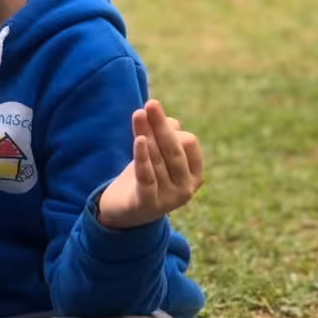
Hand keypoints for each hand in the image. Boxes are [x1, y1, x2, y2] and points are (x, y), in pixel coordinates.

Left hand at [97, 100, 202, 229]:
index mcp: (194, 175)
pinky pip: (147, 177)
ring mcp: (168, 199)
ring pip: (158, 160)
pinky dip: (143, 157)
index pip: (188, 143)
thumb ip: (165, 138)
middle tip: (151, 103)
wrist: (123, 214)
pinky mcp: (147, 204)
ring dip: (147, 135)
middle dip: (161, 126)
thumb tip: (171, 121)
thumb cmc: (146, 179)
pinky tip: (139, 139)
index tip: (152, 115)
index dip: (170, 128)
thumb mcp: (157, 157)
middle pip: (174, 149)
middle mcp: (186, 188)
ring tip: (138, 114)